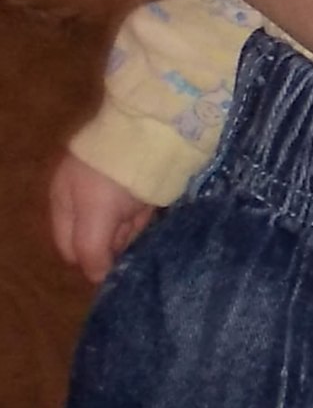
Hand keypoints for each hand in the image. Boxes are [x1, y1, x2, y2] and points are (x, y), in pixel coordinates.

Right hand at [49, 152, 154, 283]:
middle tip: (129, 225)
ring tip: (142, 207)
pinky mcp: (138, 179)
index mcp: (63, 201)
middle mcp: (84, 195)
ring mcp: (111, 186)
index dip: (90, 257)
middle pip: (99, 237)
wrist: (150, 130)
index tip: (112, 255)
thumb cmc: (113, 177)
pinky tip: (152, 202)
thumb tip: (97, 277)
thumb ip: (91, 250)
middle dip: (117, 238)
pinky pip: (141, 208)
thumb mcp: (94, 216)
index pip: (71, 248)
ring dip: (135, 225)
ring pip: (123, 225)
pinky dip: (147, 211)